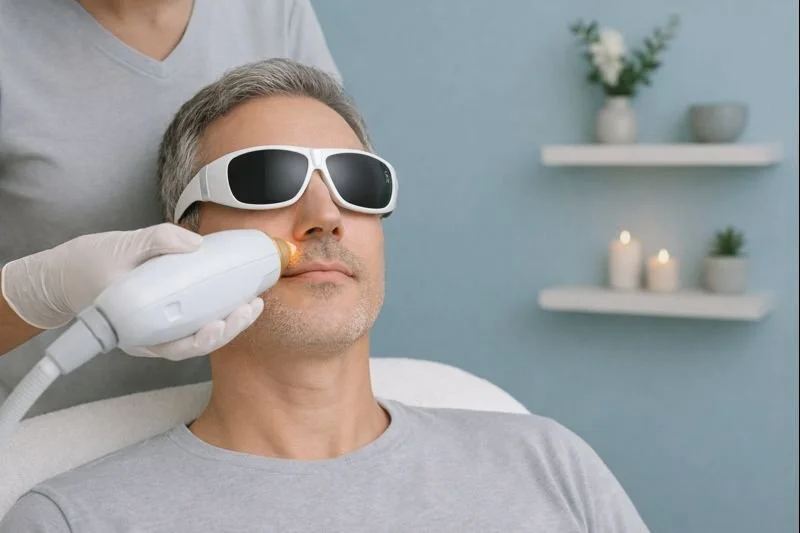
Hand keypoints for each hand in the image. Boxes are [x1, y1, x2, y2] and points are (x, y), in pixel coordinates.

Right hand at [1, 223, 261, 360]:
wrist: (66, 275)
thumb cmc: (88, 263)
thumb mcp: (119, 244)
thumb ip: (156, 239)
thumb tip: (195, 244)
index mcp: (134, 326)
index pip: (172, 346)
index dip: (199, 341)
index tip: (219, 325)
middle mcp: (147, 336)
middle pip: (192, 345)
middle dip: (226, 330)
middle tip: (248, 309)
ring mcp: (155, 330)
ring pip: (196, 337)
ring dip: (227, 324)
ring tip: (252, 304)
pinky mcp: (162, 319)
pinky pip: (192, 323)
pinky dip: (215, 313)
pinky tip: (236, 298)